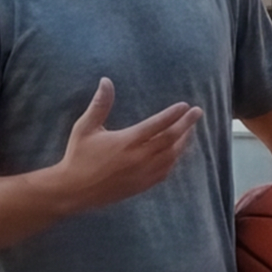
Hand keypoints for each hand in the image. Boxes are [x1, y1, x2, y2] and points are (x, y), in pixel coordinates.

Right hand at [45, 80, 202, 213]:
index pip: (157, 125)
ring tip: (190, 130)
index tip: (185, 106)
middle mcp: (138, 158)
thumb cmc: (78, 156)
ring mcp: (142, 174)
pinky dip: (174, 160)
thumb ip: (99, 105)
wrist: (73, 191)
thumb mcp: (85, 127)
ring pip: (171, 156)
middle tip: (198, 113)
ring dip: (183, 142)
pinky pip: (165, 172)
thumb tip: (106, 81)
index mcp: (126, 142)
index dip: (173, 115)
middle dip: (186, 125)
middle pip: (170, 139)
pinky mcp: (141, 186)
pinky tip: (177, 152)